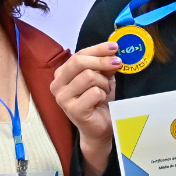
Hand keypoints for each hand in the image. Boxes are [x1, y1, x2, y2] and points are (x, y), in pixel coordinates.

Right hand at [52, 42, 119, 175]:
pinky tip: (101, 102)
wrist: (99, 128)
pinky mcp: (73, 110)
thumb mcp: (101, 78)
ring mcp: (63, 98)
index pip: (78, 54)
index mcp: (61, 74)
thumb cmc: (98, 102)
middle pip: (79, 62)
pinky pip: (94, 92)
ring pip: (88, 76)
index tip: (114, 47)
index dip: (97, 49)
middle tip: (118, 63)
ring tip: (105, 91)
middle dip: (102, 61)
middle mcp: (57, 85)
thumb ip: (103, 65)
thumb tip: (112, 51)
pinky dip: (103, 95)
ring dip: (103, 83)